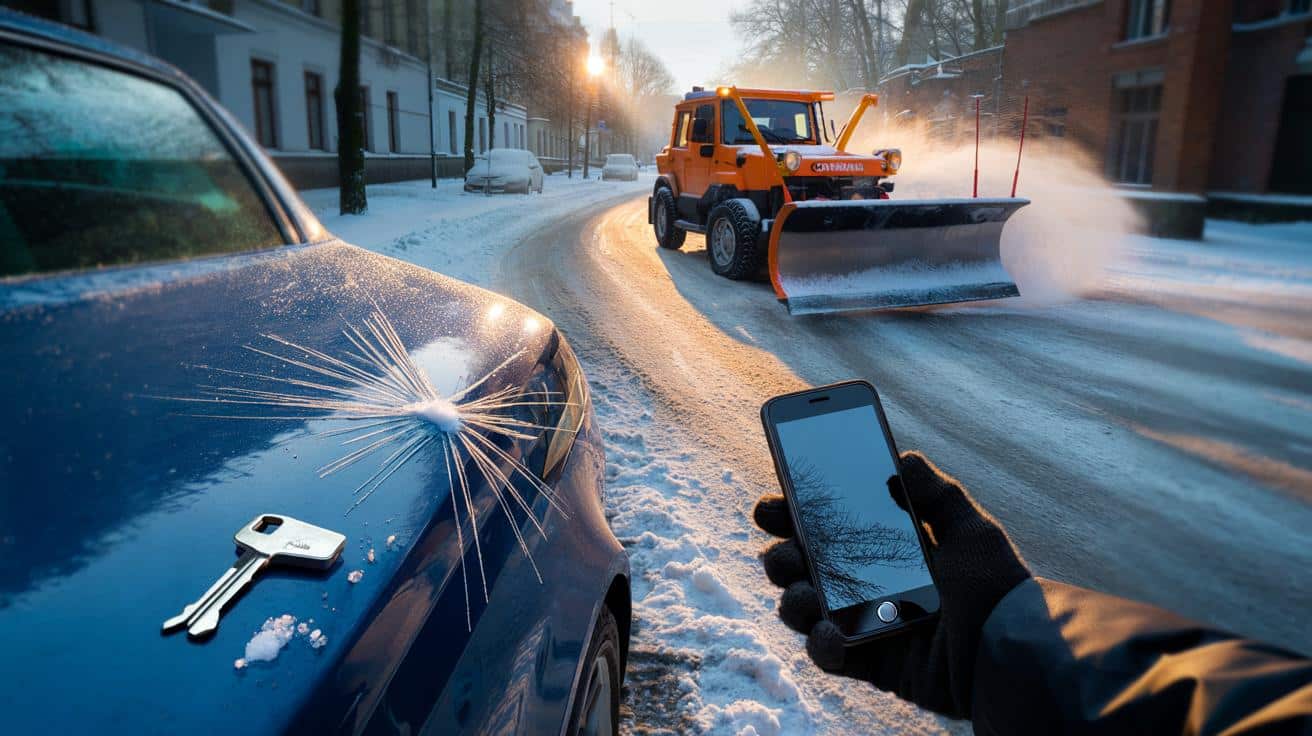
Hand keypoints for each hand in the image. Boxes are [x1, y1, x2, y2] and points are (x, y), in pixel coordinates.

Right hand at [755, 451, 1029, 717]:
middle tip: (785, 551)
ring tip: (806, 592)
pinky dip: (821, 643)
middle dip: (781, 556)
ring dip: (793, 597)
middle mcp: (865, 583)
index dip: (792, 514)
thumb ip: (937, 494)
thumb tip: (903, 456)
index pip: (826, 527)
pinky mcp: (869, 661)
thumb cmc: (996, 586)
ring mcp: (862, 623)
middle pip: (801, 566)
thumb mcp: (972, 530)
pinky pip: (827, 654)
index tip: (772, 503)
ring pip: (803, 608)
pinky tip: (832, 632)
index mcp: (883, 548)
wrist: (1014, 649)